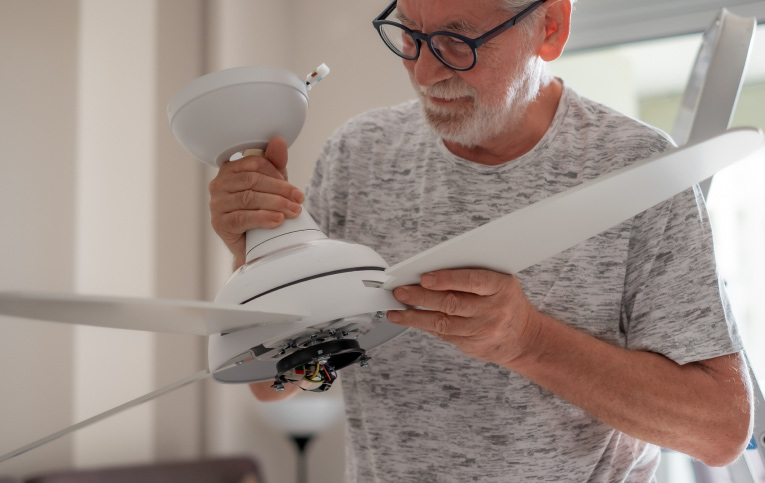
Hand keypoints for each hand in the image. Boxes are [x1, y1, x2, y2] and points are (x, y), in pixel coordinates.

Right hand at [208, 137, 305, 263]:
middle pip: (252, 180)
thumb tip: (278, 140)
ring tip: (294, 212)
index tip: (294, 189)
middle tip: (299, 200)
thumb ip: (275, 163)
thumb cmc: (263, 210)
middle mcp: (218, 184)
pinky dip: (263, 218)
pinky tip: (278, 221)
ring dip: (276, 204)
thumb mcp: (273, 185)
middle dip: (280, 190)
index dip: (277, 174)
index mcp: (230, 170)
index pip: (254, 163)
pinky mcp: (219, 223)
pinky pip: (242, 217)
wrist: (255, 244)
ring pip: (249, 198)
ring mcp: (216, 204)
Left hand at [387, 269, 539, 366]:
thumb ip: (472, 274)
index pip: (472, 281)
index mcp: (501, 287)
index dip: (446, 279)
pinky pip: (444, 335)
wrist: (524, 338)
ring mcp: (482, 331)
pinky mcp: (472, 346)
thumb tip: (432, 272)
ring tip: (396, 310)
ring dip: (415, 317)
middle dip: (421, 297)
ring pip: (443, 323)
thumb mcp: (500, 281)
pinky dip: (424, 326)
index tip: (424, 278)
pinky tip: (410, 320)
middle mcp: (493, 310)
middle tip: (400, 292)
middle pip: (452, 303)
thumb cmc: (506, 302)